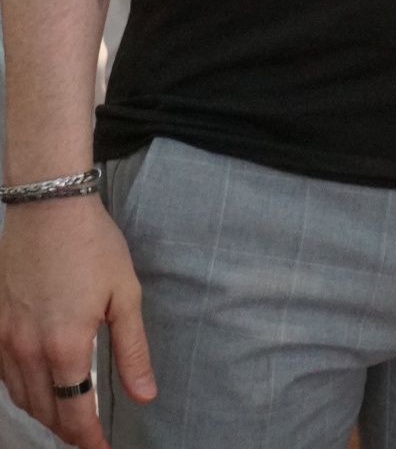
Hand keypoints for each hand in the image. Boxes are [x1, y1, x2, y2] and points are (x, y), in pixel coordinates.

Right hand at [0, 196, 155, 447]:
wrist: (48, 207)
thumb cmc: (93, 245)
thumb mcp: (124, 295)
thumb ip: (132, 351)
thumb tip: (145, 395)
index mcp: (65, 347)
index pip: (74, 413)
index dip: (88, 440)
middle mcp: (27, 351)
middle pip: (45, 410)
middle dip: (67, 430)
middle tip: (87, 435)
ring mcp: (4, 339)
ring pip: (20, 396)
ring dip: (43, 412)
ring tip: (64, 416)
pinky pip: (2, 374)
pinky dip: (19, 389)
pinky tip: (34, 385)